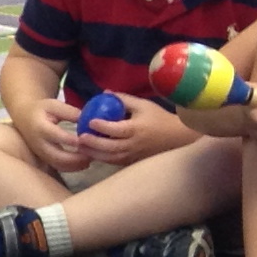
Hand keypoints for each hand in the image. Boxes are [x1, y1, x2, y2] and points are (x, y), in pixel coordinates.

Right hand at [13, 96, 94, 176]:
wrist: (23, 117)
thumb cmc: (41, 109)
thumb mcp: (54, 105)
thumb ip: (70, 112)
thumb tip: (88, 121)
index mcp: (40, 128)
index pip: (56, 136)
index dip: (71, 140)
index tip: (86, 140)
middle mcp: (38, 144)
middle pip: (57, 156)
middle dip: (77, 158)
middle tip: (93, 153)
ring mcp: (40, 153)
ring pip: (59, 164)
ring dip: (76, 165)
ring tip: (91, 158)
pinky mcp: (43, 159)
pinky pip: (58, 167)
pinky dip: (72, 167)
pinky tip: (84, 162)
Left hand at [78, 99, 192, 165]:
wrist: (178, 137)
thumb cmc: (159, 118)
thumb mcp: (143, 105)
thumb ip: (124, 99)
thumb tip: (104, 93)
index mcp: (136, 129)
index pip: (117, 129)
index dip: (102, 126)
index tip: (89, 121)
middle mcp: (134, 144)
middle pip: (110, 147)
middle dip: (93, 143)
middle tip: (79, 137)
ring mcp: (133, 156)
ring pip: (110, 158)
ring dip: (94, 153)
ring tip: (80, 147)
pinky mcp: (132, 162)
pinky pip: (114, 162)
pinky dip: (102, 159)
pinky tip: (91, 153)